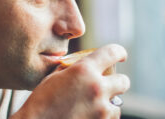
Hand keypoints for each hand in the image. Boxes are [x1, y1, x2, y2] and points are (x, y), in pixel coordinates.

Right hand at [11, 44, 129, 118]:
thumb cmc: (41, 101)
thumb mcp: (55, 76)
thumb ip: (73, 68)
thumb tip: (83, 65)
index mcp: (84, 70)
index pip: (113, 52)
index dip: (119, 52)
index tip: (120, 56)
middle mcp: (97, 87)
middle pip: (123, 81)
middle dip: (116, 81)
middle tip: (107, 84)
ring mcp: (101, 109)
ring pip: (118, 103)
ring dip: (109, 102)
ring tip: (93, 105)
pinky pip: (112, 118)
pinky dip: (104, 116)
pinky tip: (90, 114)